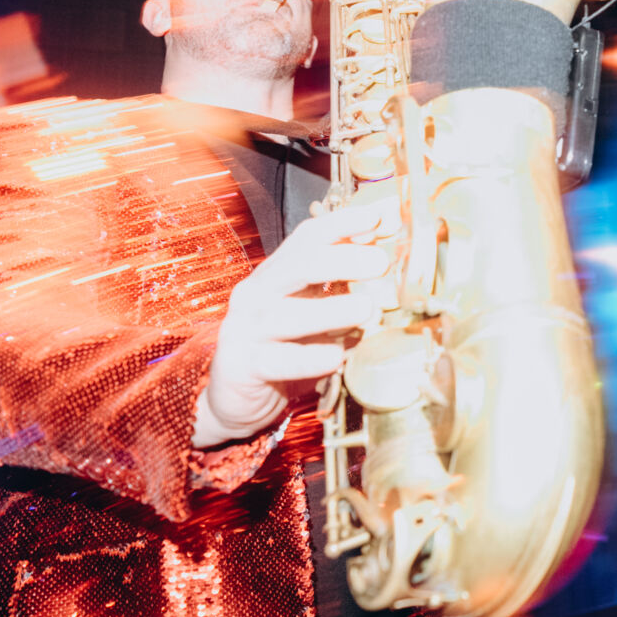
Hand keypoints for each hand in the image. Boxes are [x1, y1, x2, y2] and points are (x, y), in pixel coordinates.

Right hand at [195, 205, 396, 447]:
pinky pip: (276, 360)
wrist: (236, 398)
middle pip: (298, 267)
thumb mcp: (313, 308)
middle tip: (380, 264)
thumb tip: (381, 239)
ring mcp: (246, 330)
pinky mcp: (243, 367)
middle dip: (341, 260)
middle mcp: (257, 295)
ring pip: (286, 315)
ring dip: (329, 310)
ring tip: (365, 310)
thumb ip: (342, 279)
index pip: (308, 238)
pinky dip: (308, 358)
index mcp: (277, 275)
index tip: (377, 218)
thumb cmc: (283, 348)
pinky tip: (334, 357)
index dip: (342, 224)